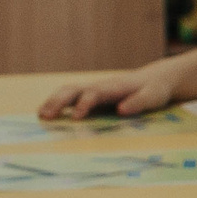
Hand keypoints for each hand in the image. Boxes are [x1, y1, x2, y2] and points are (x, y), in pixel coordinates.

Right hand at [38, 64, 176, 120]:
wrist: (155, 79)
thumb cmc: (155, 89)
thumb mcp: (153, 96)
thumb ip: (139, 102)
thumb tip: (121, 110)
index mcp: (114, 87)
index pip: (94, 93)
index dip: (84, 104)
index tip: (76, 118)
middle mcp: (99, 86)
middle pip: (73, 89)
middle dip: (58, 101)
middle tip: (45, 116)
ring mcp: (93, 90)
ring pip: (68, 91)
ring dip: (53, 102)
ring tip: (41, 116)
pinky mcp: (91, 96)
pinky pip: (70, 97)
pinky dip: (56, 104)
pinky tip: (46, 115)